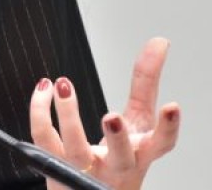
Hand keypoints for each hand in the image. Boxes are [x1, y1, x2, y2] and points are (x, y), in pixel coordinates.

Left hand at [30, 38, 180, 189]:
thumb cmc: (120, 157)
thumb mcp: (137, 121)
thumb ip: (145, 83)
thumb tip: (158, 43)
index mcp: (142, 153)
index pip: (162, 144)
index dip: (169, 127)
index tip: (172, 106)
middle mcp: (117, 165)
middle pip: (120, 155)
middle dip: (118, 137)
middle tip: (112, 116)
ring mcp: (85, 168)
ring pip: (75, 147)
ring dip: (68, 117)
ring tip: (64, 87)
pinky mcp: (56, 164)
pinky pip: (43, 137)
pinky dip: (39, 111)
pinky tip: (44, 89)